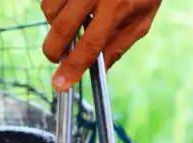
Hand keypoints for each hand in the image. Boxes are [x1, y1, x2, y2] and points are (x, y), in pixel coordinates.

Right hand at [41, 0, 161, 90]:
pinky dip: (54, 9)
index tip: (60, 84)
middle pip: (62, 29)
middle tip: (57, 58)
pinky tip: (69, 9)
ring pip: (50, 12)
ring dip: (54, 26)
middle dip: (54, 51)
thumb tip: (99, 72)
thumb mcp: (142, 17)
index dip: (73, 68)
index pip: (90, 45)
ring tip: (71, 24)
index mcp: (118, 5)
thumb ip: (119, 45)